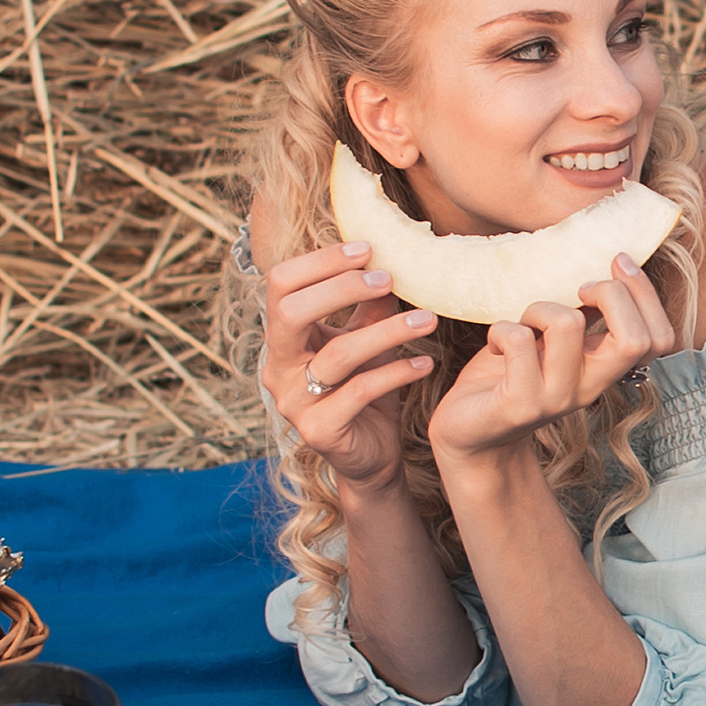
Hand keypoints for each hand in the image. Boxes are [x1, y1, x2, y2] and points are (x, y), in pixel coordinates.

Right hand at [260, 241, 438, 492]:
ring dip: (387, 331)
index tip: (367, 249)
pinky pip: (360, 392)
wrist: (371, 456)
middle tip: (387, 279)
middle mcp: (278, 368)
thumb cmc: (366, 390)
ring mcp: (294, 402)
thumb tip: (388, 258)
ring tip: (427, 319)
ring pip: (337, 354)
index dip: (321, 263)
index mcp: (284, 340)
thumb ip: (369, 306)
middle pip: (291, 313)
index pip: (281, 285)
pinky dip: (397, 373)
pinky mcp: (319, 430)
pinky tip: (425, 363)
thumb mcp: (368, 341)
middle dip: (341, 288)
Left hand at [427, 256, 679, 466]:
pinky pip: (517, 339)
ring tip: (524, 323)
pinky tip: (495, 345)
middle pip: (633, 340)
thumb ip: (583, 315)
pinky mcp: (520, 404)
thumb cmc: (510, 373)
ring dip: (538, 308)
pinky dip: (500, 329)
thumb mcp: (554, 341)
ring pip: (567, 324)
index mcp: (604, 369)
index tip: (615, 264)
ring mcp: (557, 398)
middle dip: (610, 293)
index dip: (645, 294)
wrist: (470, 431)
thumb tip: (607, 267)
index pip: (659, 340)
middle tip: (578, 289)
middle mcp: (590, 387)